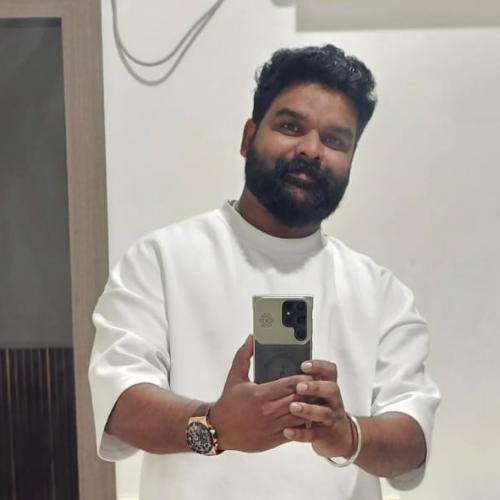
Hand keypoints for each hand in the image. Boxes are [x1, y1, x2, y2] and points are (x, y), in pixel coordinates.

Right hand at [210, 335, 312, 452]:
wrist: (220, 430)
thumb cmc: (228, 402)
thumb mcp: (235, 377)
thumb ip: (244, 356)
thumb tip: (252, 338)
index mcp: (260, 394)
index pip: (289, 384)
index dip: (303, 378)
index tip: (311, 373)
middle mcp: (268, 410)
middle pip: (298, 399)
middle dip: (310, 391)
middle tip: (318, 384)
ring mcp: (273, 426)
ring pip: (300, 416)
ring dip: (310, 407)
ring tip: (317, 399)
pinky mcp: (274, 438)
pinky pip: (295, 430)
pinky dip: (304, 423)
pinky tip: (308, 416)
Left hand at [283, 360, 355, 458]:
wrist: (339, 437)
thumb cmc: (323, 410)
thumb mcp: (319, 395)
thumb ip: (306, 384)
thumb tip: (282, 374)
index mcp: (329, 387)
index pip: (330, 371)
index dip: (319, 366)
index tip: (304, 365)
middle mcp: (333, 401)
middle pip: (331, 389)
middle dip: (315, 387)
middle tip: (300, 387)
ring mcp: (331, 418)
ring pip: (324, 413)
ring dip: (308, 409)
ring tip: (293, 407)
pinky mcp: (325, 436)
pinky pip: (314, 434)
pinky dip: (300, 433)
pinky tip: (288, 431)